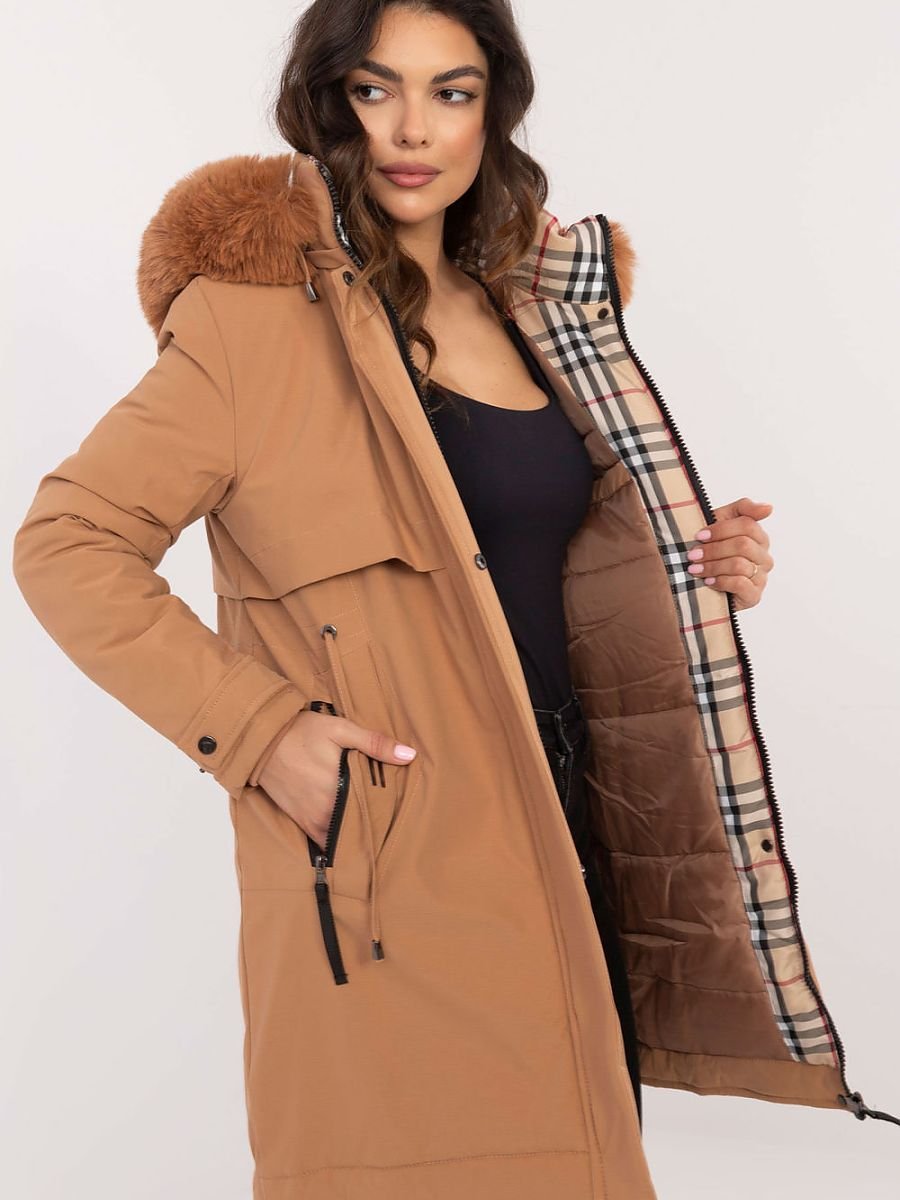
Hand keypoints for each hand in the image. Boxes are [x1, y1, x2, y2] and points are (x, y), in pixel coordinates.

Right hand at [257, 708, 416, 846]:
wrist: (261, 739)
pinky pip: (321, 838)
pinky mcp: (298, 820)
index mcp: (340, 791)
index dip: (388, 819)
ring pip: (340, 837)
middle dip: (373, 828)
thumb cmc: (302, 731)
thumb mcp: (340, 729)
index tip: (401, 819)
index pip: (372, 816)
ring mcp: (310, 818)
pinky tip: (346, 832)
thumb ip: (375, 744)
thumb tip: (409, 755)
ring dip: (353, 834)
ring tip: (371, 830)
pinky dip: (333, 838)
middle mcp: (325, 811)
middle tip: (390, 826)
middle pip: (358, 828)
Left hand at [688, 497, 774, 612]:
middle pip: (743, 545)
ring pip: (739, 564)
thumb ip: (743, 509)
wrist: (698, 584)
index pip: (747, 525)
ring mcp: (760, 577)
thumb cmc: (709, 551)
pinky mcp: (754, 596)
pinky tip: (708, 581)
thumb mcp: (720, 522)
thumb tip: (768, 508)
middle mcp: (763, 557)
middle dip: (714, 549)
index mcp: (758, 537)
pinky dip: (721, 581)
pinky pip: (740, 584)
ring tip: (695, 569)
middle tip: (693, 554)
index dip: (721, 529)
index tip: (699, 535)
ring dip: (712, 566)